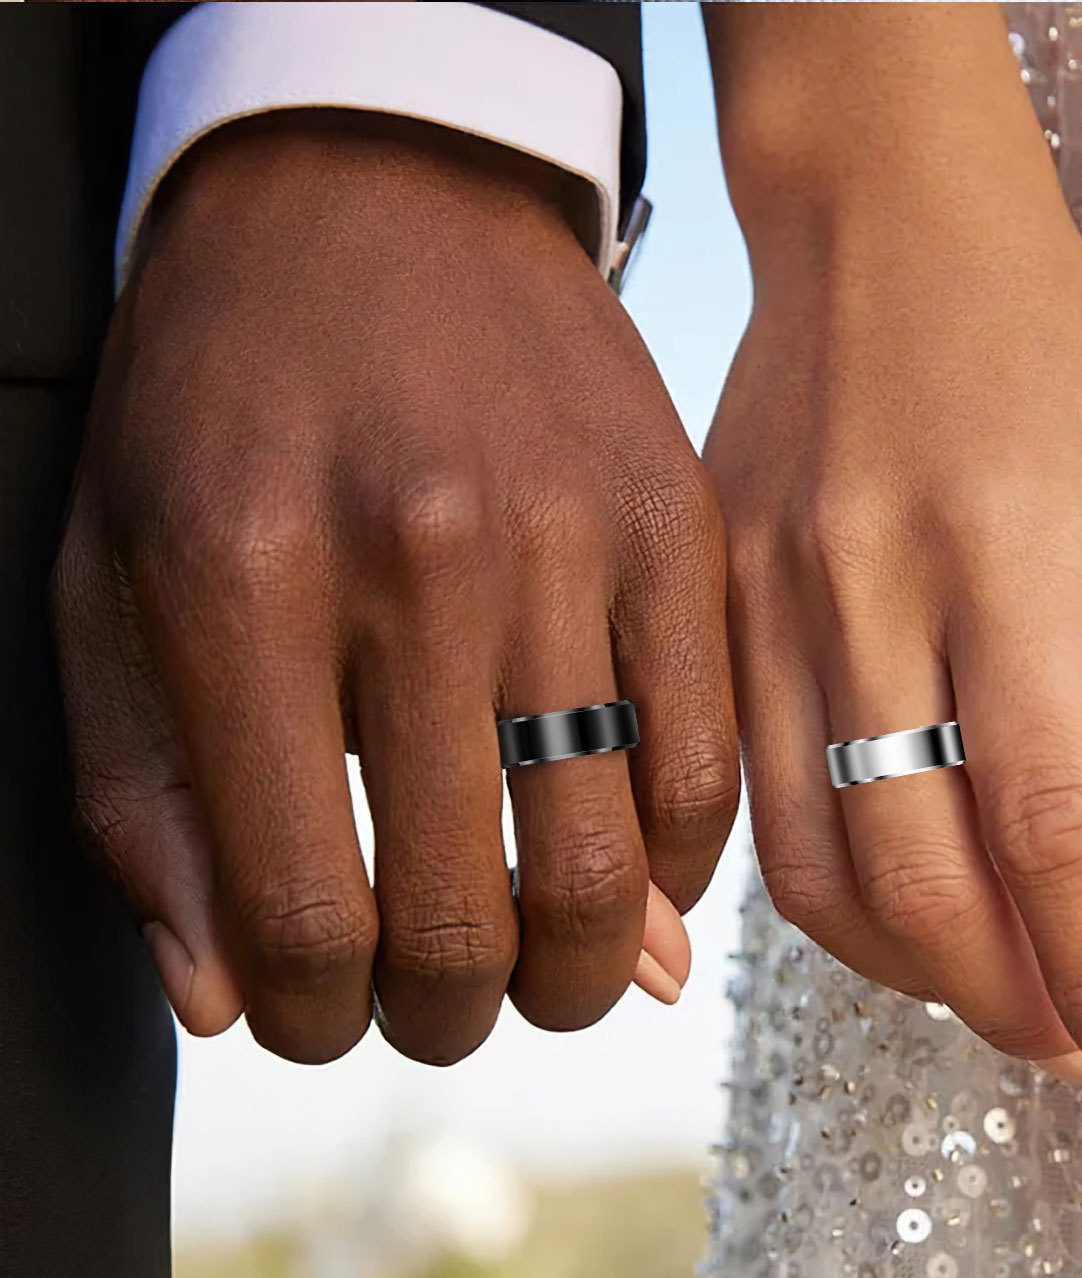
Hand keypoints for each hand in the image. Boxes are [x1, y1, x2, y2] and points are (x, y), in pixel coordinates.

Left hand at [53, 111, 733, 1063]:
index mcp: (241, 583)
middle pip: (466, 919)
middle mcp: (418, 564)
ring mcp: (565, 543)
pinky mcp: (673, 528)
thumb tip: (232, 1000)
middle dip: (443, 1016)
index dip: (311, 1015)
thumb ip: (148, 813)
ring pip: (604, 871)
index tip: (319, 1010)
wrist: (372, 189)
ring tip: (536, 972)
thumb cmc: (221, 403)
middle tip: (432, 1006)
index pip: (300, 913)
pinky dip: (670, 871)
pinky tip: (626, 877)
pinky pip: (702, 768)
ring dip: (569, 977)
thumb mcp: (112, 588)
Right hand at [703, 6, 1081, 1125]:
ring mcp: (760, 609)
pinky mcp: (707, 621)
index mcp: (993, 545)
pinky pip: (745, 804)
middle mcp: (856, 589)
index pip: (1051, 817)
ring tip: (984, 989)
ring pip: (811, 860)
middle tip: (1069, 1052)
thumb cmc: (1038, 347)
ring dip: (905, 965)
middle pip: (916, 869)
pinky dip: (821, 891)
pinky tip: (887, 905)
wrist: (872, 232)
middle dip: (1004, 998)